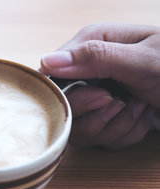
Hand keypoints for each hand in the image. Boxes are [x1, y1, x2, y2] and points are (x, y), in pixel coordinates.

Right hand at [40, 22, 159, 148]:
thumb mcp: (141, 60)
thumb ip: (94, 58)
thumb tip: (47, 62)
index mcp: (91, 45)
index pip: (52, 77)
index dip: (71, 96)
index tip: (102, 99)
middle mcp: (88, 71)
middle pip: (64, 109)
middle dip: (99, 116)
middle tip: (125, 103)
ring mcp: (95, 95)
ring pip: (81, 130)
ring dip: (117, 126)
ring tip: (142, 108)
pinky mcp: (105, 117)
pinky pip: (100, 139)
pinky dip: (126, 133)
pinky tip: (144, 118)